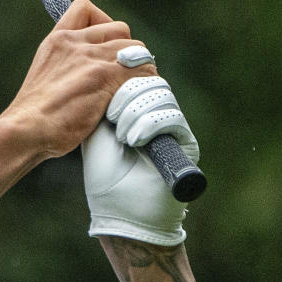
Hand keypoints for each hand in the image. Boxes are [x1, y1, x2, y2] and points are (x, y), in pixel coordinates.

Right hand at [0, 0, 157, 160]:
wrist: (25, 131)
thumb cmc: (33, 117)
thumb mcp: (44, 79)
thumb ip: (66, 67)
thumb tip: (89, 76)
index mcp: (57, 41)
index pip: (84, 8)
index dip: (103, 22)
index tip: (104, 44)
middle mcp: (74, 43)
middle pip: (120, 29)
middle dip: (126, 51)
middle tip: (121, 75)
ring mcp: (91, 58)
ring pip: (137, 49)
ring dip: (139, 69)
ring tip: (129, 90)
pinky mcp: (105, 76)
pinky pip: (142, 70)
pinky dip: (145, 84)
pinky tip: (134, 99)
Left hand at [82, 77, 198, 245]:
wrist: (119, 211)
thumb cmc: (104, 177)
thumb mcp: (96, 132)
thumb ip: (104, 102)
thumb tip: (109, 70)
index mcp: (133, 110)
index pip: (134, 77)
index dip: (121, 78)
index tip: (103, 96)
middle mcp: (154, 114)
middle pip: (149, 80)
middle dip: (127, 95)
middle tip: (112, 117)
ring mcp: (171, 127)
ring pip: (161, 95)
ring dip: (136, 113)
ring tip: (123, 137)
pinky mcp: (185, 142)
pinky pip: (173, 117)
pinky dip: (151, 124)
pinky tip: (135, 140)